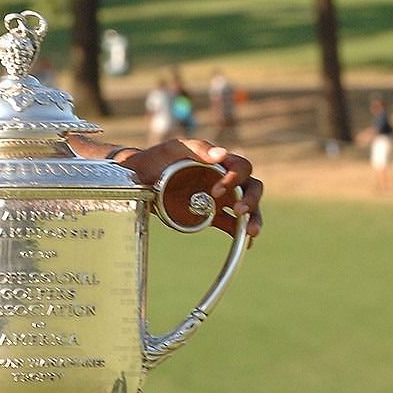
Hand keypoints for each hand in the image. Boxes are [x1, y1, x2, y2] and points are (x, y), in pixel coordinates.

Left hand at [122, 138, 263, 240]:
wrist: (139, 178)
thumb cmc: (158, 158)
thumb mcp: (174, 149)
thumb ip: (197, 148)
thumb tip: (222, 153)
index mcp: (220, 162)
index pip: (241, 168)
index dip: (235, 178)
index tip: (216, 191)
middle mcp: (225, 180)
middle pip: (252, 188)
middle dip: (251, 199)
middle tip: (239, 210)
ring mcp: (220, 199)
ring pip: (248, 208)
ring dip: (253, 219)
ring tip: (251, 232)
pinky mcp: (212, 216)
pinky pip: (233, 226)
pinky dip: (241, 235)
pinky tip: (245, 245)